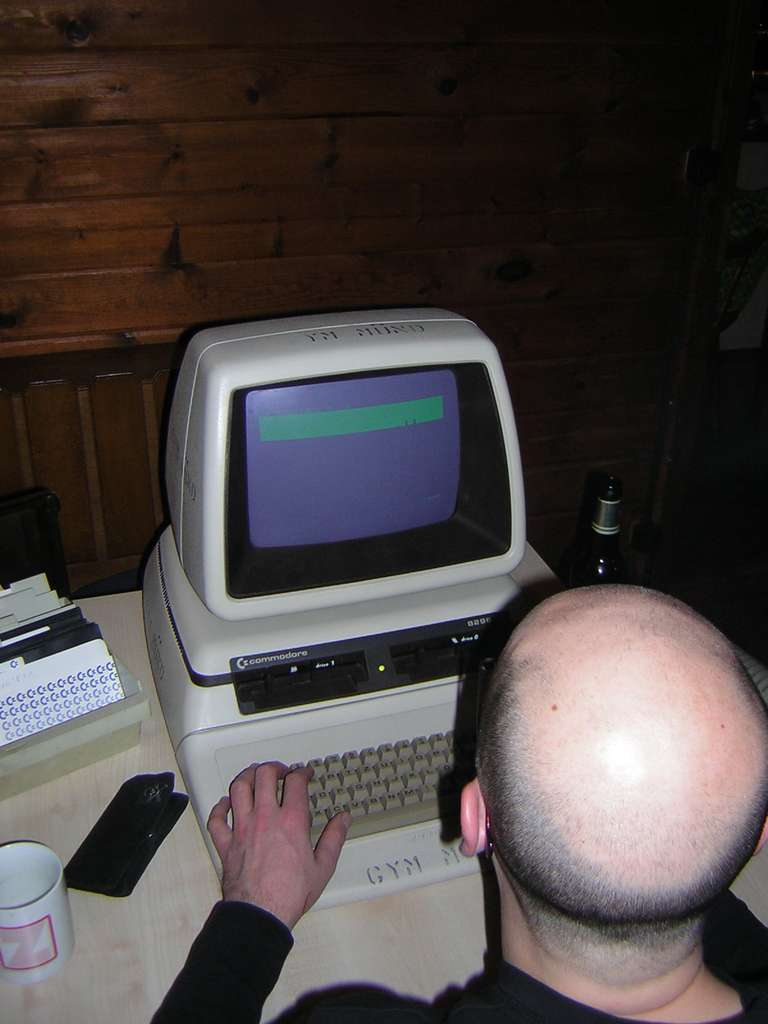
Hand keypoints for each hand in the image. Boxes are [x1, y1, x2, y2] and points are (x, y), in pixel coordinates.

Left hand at [207, 762, 349, 929]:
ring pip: (239, 788)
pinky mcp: (226, 843)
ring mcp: (242, 828)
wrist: (260, 914)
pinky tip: (226, 804)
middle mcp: (265, 818)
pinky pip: (217, 818)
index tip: (305, 774)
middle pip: (264, 775)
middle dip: (274, 767)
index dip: (302, 772)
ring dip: (247, 776)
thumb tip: (343, 819)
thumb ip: (334, 838)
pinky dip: (220, 807)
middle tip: (281, 771)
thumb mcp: (323, 867)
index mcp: (291, 821)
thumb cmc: (290, 894)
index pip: (296, 782)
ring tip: (254, 775)